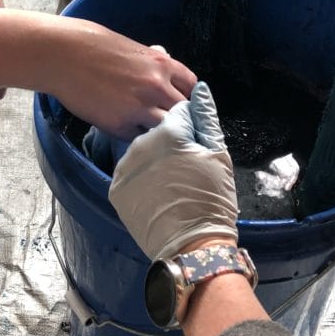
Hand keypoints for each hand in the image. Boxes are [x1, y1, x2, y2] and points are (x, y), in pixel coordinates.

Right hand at [48, 20, 195, 138]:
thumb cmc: (91, 45)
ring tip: (155, 135)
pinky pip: (139, 139)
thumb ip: (151, 65)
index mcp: (162, 64)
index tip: (183, 105)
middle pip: (185, 112)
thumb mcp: (132, 48)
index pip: (192, 88)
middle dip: (181, 119)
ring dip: (162, 133)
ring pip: (167, 130)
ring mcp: (139, 108)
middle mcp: (156, 86)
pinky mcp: (119, 125)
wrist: (62, 54)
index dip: (189, 98)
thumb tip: (162, 77)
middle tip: (174, 126)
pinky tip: (132, 134)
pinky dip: (138, 139)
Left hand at [109, 81, 238, 260]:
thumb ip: (206, 118)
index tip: (197, 142)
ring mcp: (126, 166)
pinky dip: (142, 176)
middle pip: (157, 128)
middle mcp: (141, 143)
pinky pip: (130, 171)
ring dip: (154, 157)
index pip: (178, 110)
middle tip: (186, 166)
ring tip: (171, 181)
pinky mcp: (116, 187)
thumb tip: (199, 90)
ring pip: (142, 150)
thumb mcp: (217, 155)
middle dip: (171, 139)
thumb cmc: (211, 200)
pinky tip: (157, 191)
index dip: (191, 125)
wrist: (192, 245)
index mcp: (168, 131)